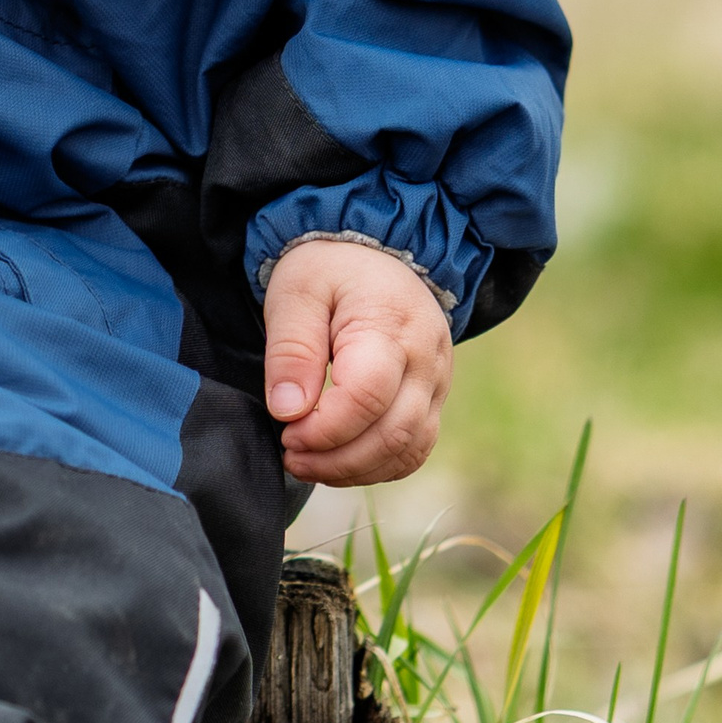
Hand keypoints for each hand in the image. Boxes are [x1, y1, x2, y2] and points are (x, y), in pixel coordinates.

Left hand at [264, 240, 452, 486]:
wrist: (376, 253)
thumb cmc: (329, 270)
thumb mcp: (296, 293)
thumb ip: (292, 351)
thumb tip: (289, 411)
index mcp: (390, 326)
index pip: (368, 396)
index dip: (324, 428)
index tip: (286, 431)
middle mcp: (425, 360)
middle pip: (393, 433)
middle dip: (336, 459)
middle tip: (291, 455)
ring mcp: (436, 383)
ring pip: (408, 449)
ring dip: (356, 469)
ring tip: (307, 463)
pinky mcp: (433, 399)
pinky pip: (415, 447)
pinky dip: (378, 466)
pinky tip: (338, 462)